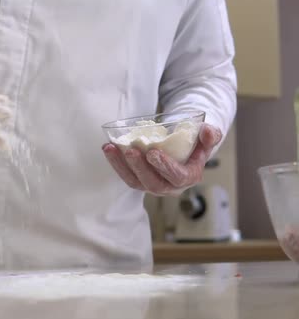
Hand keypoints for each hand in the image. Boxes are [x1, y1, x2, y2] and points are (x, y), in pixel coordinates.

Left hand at [102, 124, 222, 195]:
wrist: (183, 150)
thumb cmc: (194, 144)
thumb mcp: (206, 138)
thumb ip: (210, 135)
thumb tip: (208, 131)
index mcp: (188, 177)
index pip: (177, 176)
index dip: (165, 166)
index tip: (153, 152)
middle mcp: (169, 186)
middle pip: (152, 182)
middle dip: (139, 167)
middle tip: (130, 150)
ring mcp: (152, 185)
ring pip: (134, 181)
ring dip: (121, 165)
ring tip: (111, 148)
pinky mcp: (139, 181)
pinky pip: (125, 175)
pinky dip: (115, 163)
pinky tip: (107, 148)